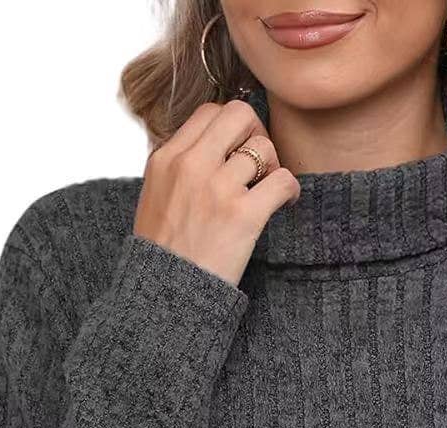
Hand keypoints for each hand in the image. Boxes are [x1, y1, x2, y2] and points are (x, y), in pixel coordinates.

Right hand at [134, 100, 299, 286]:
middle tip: (259, 162)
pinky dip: (290, 189)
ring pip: (264, 147)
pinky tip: (284, 202)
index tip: (237, 150)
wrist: (166, 295)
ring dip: (274, 166)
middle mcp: (191, 166)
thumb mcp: (155, 196)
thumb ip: (179, 167)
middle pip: (239, 115)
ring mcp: (218, 189)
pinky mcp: (243, 215)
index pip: (209, 112)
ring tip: (268, 190)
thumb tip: (214, 148)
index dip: (231, 127)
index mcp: (167, 158)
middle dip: (255, 133)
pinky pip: (283, 180)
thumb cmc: (163, 254)